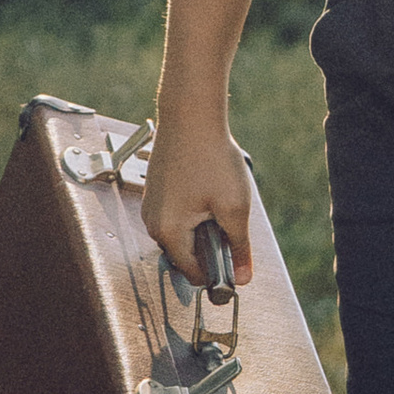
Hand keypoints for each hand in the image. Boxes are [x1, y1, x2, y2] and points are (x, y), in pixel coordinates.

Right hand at [141, 119, 254, 289]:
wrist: (191, 115)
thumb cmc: (210, 157)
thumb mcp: (234, 207)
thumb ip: (238, 247)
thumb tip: (241, 278)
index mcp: (167, 232)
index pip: (193, 273)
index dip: (218, 272)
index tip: (235, 261)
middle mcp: (152, 223)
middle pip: (187, 254)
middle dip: (211, 245)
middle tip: (229, 218)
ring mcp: (151, 206)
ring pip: (183, 234)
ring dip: (204, 226)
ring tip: (218, 198)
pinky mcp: (156, 192)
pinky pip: (178, 215)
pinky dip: (196, 210)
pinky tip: (207, 188)